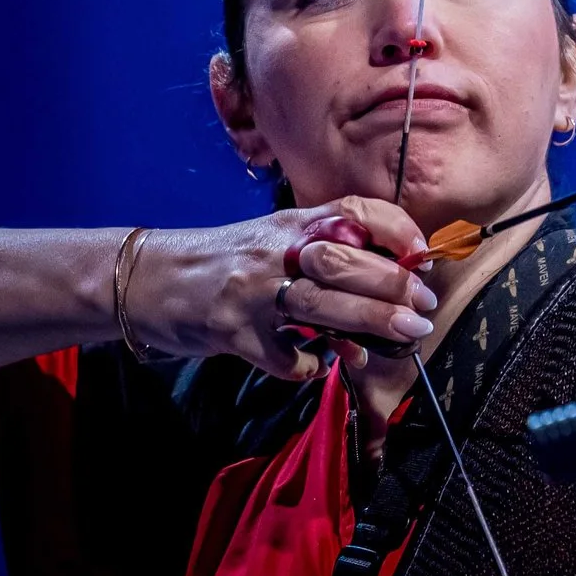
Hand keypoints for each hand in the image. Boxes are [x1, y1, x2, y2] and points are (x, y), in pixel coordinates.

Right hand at [125, 197, 437, 380]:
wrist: (149, 281)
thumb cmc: (227, 263)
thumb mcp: (275, 242)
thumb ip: (326, 257)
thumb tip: (393, 284)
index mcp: (292, 224)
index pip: (353, 210)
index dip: (395, 228)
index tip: (423, 253)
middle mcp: (274, 251)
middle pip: (342, 261)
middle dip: (391, 283)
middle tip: (425, 305)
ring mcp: (252, 292)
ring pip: (320, 305)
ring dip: (370, 321)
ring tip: (408, 334)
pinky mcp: (233, 333)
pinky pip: (283, 356)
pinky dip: (307, 364)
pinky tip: (318, 365)